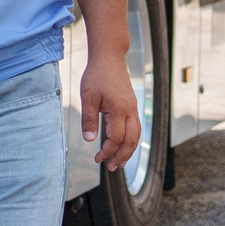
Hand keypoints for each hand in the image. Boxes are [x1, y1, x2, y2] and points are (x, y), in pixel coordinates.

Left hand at [78, 52, 141, 172]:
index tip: (97, 159)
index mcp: (119, 110)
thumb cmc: (97, 75)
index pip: (116, 138)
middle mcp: (130, 111)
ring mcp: (133, 108)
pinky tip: (122, 145)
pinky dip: (130, 140)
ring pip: (136, 135)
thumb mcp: (88, 97)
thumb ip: (89, 119)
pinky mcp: (131, 106)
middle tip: (111, 168)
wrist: (109, 57)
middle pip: (131, 141)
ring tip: (119, 163)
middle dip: (122, 156)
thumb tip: (89, 140)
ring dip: (128, 151)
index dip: (108, 152)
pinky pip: (135, 127)